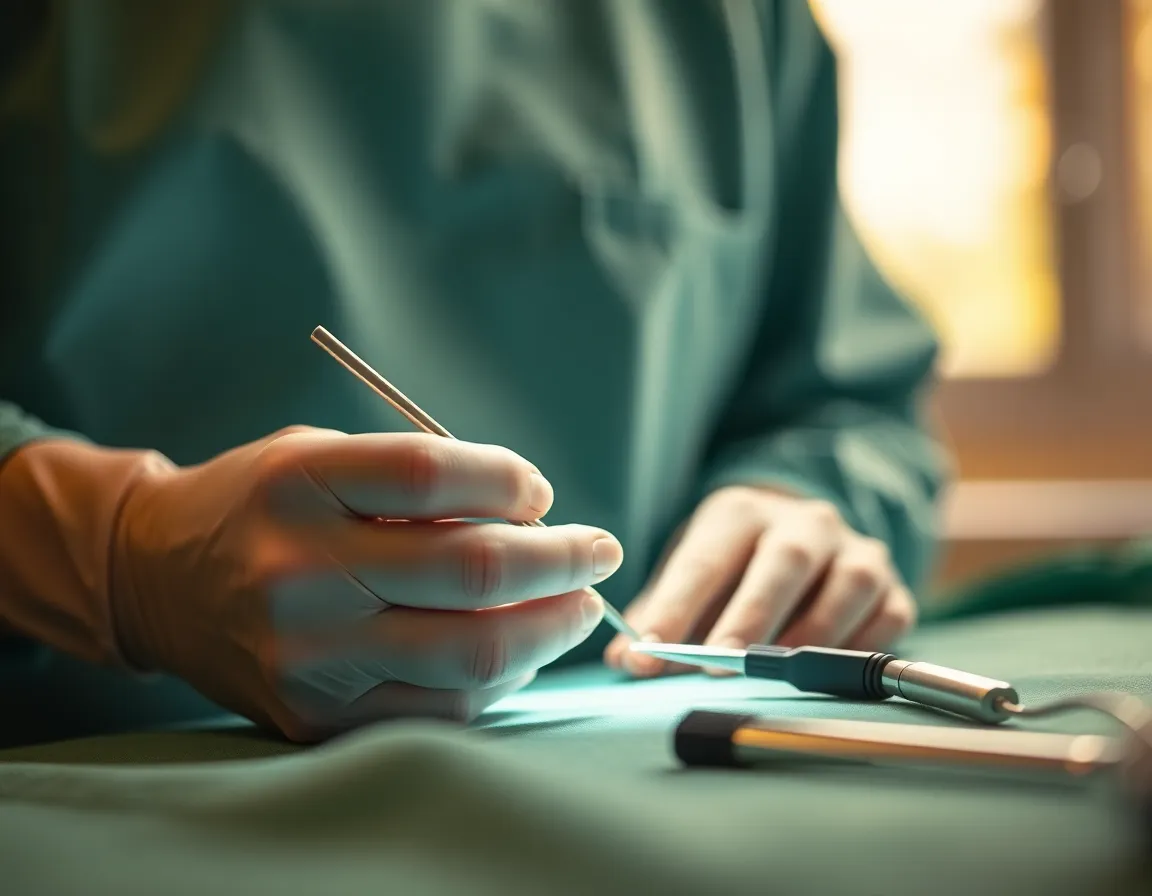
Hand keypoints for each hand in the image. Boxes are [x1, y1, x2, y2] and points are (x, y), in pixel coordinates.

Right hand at [111, 427, 622, 740]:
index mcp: (301, 484)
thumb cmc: (261, 504)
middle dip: (563, 559)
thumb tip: (531, 515)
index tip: (540, 491)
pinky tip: (519, 645)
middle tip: (600, 550)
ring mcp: (308, 653)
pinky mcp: (315, 713)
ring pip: (472, 650)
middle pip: (473, 570)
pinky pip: (444, 704)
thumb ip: (418, 477)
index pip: (433, 474)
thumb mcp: (320, 455)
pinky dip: (501, 674)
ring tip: (578, 603)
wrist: (157, 579)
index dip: (510, 479)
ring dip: (551, 625)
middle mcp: (299, 570)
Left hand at [604, 486, 913, 676]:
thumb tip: (624, 660)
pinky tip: (830, 675)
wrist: (801, 535)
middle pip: (782, 563)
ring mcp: (855, 550)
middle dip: (749, 617)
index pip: (705, 559)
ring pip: (847, 584)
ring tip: (774, 675)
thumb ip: (659, 617)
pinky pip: (888, 615)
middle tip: (716, 666)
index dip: (675, 607)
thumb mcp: (690, 575)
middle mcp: (804, 521)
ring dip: (811, 634)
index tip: (648, 651)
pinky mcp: (892, 585)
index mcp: (740, 513)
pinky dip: (862, 647)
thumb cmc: (734, 567)